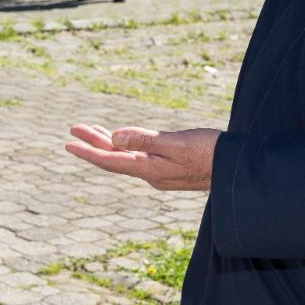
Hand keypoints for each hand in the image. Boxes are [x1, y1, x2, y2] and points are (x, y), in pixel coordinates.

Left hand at [65, 124, 219, 190]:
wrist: (237, 171)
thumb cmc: (210, 152)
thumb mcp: (176, 143)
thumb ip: (145, 140)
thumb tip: (115, 137)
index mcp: (149, 169)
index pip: (110, 159)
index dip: (87, 151)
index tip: (67, 143)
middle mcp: (151, 174)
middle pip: (114, 158)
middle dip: (93, 143)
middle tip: (73, 129)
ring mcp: (160, 173)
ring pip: (125, 157)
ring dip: (107, 144)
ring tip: (91, 131)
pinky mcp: (169, 169)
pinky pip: (137, 157)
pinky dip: (124, 147)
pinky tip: (123, 142)